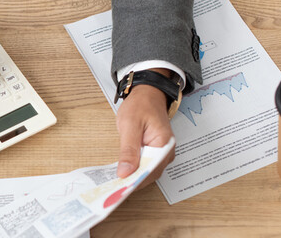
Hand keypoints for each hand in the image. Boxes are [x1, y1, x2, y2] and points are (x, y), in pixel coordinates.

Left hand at [115, 69, 175, 189]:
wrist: (148, 93)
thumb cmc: (141, 105)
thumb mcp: (130, 125)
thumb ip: (128, 150)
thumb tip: (125, 172)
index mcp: (164, 144)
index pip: (151, 171)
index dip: (136, 181)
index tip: (120, 188)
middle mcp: (166, 152)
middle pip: (150, 174)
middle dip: (132, 181)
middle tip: (113, 187)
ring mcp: (162, 153)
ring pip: (147, 171)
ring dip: (133, 176)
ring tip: (115, 181)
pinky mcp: (155, 152)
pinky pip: (145, 165)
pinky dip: (134, 169)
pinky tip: (122, 170)